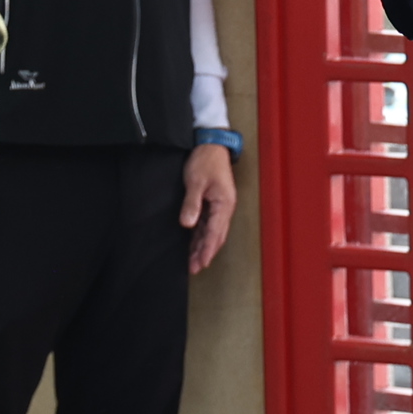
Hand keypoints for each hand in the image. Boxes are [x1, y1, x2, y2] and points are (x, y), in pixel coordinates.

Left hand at [182, 143, 238, 271]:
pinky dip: (201, 236)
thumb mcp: (196, 182)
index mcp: (224, 204)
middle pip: (216, 236)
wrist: (210, 145)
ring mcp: (219, 206)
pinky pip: (207, 224)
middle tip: (195, 268)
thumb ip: (192, 203)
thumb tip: (188, 224)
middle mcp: (224, 208)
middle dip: (206, 253)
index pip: (215, 232)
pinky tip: (193, 243)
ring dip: (203, 246)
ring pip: (212, 232)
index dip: (208, 249)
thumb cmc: (205, 161)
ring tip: (193, 261)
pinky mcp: (212, 202)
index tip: (201, 263)